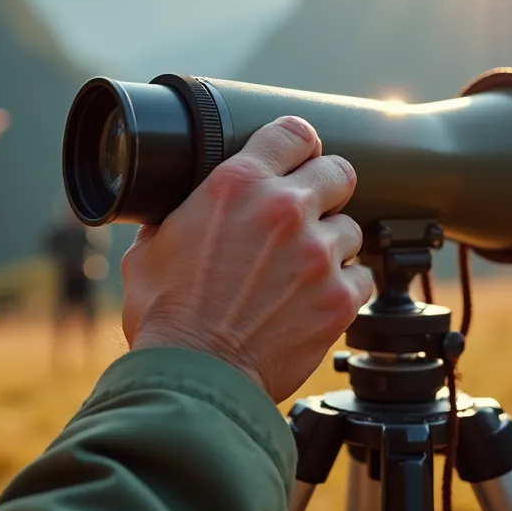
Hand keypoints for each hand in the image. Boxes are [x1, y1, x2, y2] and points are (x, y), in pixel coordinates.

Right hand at [120, 116, 372, 402]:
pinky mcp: (339, 297)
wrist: (197, 378)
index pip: (292, 132)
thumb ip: (176, 217)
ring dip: (332, 245)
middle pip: (339, 171)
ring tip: (304, 269)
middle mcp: (284, 209)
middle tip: (312, 211)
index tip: (300, 157)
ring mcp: (318, 253)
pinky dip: (344, 286)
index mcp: (236, 185)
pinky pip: (361, 277)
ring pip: (351, 229)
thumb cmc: (167, 319)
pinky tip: (316, 299)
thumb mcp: (150, 250)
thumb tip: (179, 209)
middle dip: (327, 189)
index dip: (299, 144)